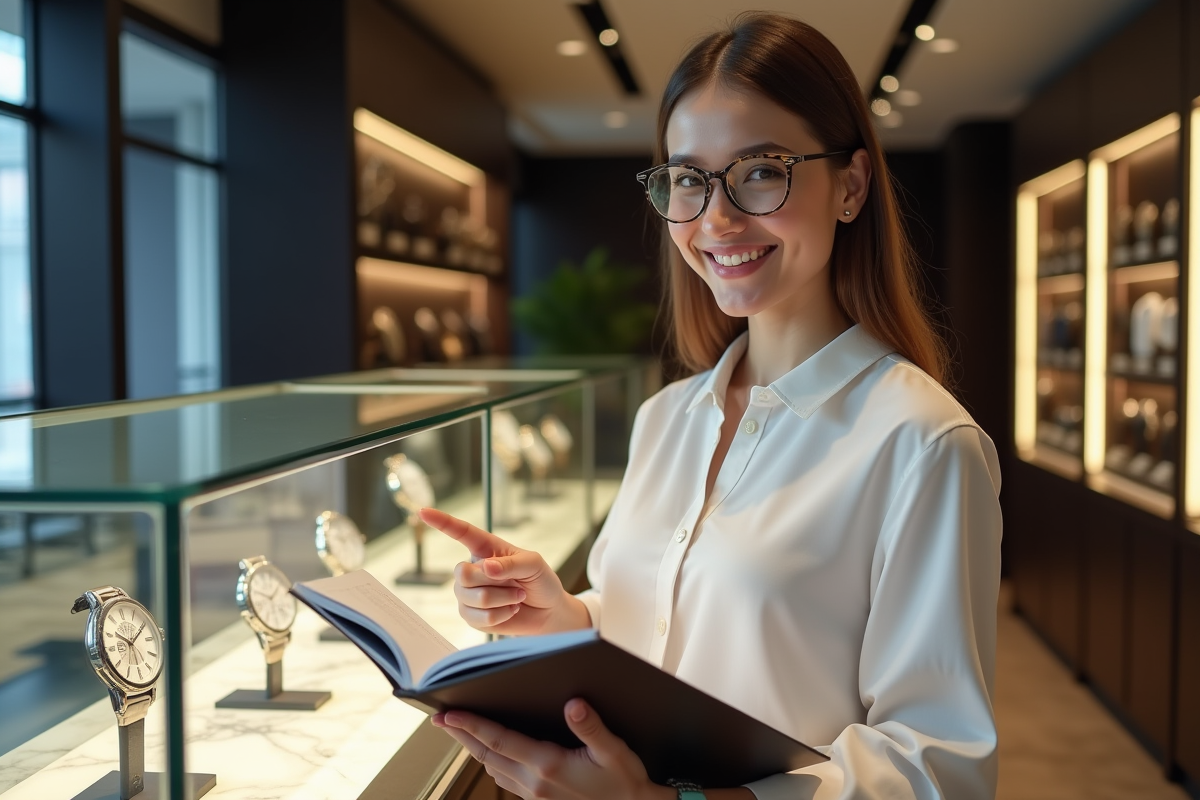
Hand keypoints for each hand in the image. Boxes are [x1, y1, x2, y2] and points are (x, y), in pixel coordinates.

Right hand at [418, 508, 589, 634]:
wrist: (547, 611)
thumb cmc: (540, 580)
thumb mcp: (533, 564)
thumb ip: (511, 564)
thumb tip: (486, 568)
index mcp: (486, 549)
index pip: (461, 532)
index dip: (442, 522)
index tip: (423, 511)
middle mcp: (473, 569)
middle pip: (462, 573)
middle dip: (493, 582)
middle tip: (517, 585)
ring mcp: (468, 594)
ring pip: (472, 597)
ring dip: (503, 599)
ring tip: (517, 597)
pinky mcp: (471, 616)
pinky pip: (478, 617)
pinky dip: (501, 615)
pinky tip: (510, 611)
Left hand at [432, 699, 672, 799]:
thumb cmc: (626, 782)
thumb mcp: (615, 751)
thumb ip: (592, 727)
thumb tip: (573, 704)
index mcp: (548, 765)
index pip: (499, 741)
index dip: (471, 726)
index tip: (448, 714)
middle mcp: (535, 782)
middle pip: (486, 755)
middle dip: (461, 736)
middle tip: (440, 718)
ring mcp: (535, 795)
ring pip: (493, 769)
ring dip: (474, 749)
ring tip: (461, 731)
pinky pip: (505, 780)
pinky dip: (492, 762)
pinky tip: (494, 752)